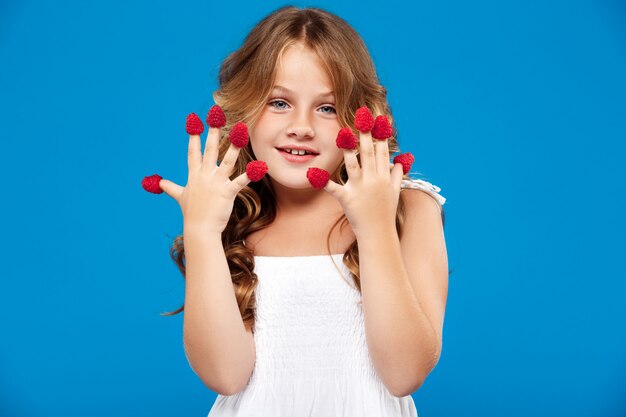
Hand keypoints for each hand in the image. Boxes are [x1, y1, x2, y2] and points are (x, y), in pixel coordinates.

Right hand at [157, 107, 266, 235]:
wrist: (199, 230)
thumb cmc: (191, 214)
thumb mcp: (179, 197)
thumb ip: (170, 187)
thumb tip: (158, 183)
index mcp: (194, 175)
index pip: (193, 151)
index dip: (193, 135)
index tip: (193, 120)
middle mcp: (204, 176)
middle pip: (209, 150)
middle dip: (212, 132)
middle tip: (216, 115)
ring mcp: (215, 184)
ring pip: (226, 161)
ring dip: (234, 146)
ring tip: (241, 131)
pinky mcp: (227, 193)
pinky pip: (240, 181)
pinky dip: (250, 174)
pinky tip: (259, 166)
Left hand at [310, 108, 404, 239]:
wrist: (379, 234)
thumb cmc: (386, 214)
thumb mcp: (396, 193)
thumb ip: (397, 176)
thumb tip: (400, 162)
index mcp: (384, 177)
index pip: (382, 151)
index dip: (380, 134)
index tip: (378, 118)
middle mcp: (373, 180)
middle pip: (368, 152)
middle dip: (365, 133)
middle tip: (361, 116)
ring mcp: (360, 189)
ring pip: (353, 164)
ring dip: (348, 148)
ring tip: (343, 133)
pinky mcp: (347, 199)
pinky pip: (334, 188)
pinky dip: (324, 181)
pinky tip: (314, 172)